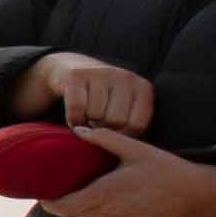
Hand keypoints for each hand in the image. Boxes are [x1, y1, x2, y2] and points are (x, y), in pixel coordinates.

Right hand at [19, 52, 154, 132]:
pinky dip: (73, 118)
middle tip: (97, 123)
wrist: (73, 68)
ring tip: (87, 116)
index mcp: (142, 87)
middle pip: (116, 120)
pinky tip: (75, 115)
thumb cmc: (103, 98)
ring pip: (95, 114)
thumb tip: (126, 148)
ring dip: (87, 122)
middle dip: (103, 127)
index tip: (113, 131)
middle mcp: (125, 76)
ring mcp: (101, 73)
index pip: (137, 125)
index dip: (122, 135)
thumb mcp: (125, 107)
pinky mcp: (77, 75)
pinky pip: (76, 108)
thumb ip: (131, 125)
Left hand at [45, 127, 215, 216]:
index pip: (65, 208)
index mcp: (107, 194)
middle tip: (76, 183)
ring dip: (104, 203)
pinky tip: (137, 197)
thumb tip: (79, 130)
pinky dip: (122, 211)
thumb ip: (105, 139)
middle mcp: (113, 215)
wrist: (203, 194)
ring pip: (103, 216)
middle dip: (77, 199)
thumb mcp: (137, 149)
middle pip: (82, 211)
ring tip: (118, 185)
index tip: (43, 196)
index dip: (50, 204)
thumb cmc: (169, 169)